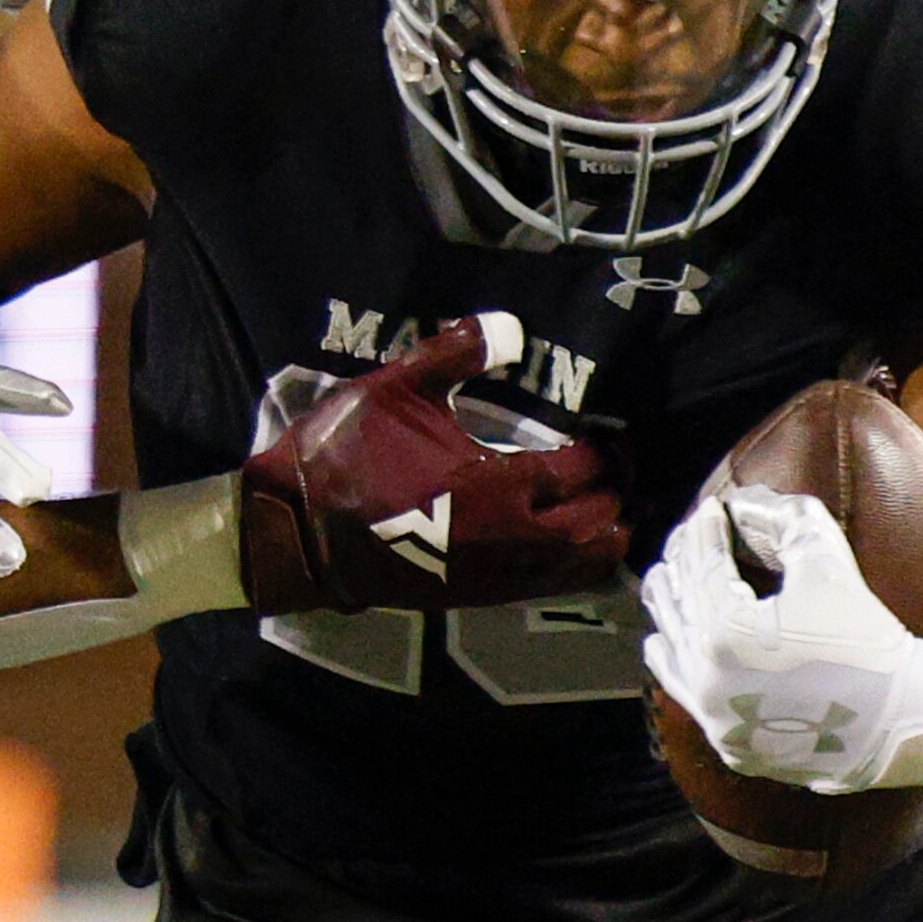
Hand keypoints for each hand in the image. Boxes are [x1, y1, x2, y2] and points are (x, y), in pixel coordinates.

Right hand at [238, 313, 628, 614]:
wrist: (299, 533)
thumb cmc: (346, 454)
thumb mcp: (395, 387)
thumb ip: (456, 353)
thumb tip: (512, 326)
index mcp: (495, 484)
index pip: (579, 470)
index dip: (607, 453)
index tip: (616, 435)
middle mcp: (509, 537)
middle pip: (593, 522)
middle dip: (616, 494)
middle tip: (624, 467)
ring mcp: (494, 574)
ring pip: (578, 566)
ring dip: (603, 537)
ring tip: (612, 508)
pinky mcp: (475, 595)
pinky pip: (548, 586)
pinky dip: (574, 567)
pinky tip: (573, 545)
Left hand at [640, 484, 922, 793]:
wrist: (902, 720)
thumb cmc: (866, 638)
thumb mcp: (827, 562)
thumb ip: (785, 519)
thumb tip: (746, 502)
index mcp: (727, 634)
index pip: (704, 567)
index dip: (707, 530)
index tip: (710, 509)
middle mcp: (708, 679)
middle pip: (680, 603)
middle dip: (684, 562)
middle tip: (691, 537)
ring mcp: (715, 716)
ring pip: (672, 646)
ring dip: (670, 606)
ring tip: (668, 574)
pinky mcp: (729, 742)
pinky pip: (682, 692)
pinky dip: (671, 660)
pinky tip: (661, 639)